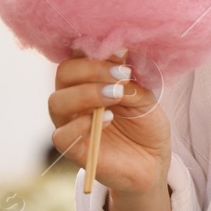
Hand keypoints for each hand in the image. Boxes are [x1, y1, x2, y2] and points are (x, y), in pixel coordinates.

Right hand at [48, 53, 170, 197]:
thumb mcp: (145, 95)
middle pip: (64, 73)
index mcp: (88, 80)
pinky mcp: (73, 150)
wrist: (153, 161)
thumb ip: (130, 77)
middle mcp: (73, 99)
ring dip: (87, 94)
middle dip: (93, 69)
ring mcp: (70, 124)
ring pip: (57, 101)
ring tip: (117, 95)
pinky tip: (108, 119)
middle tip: (122, 75)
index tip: (122, 51)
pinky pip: (60, 135)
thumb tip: (119, 51)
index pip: (77, 55)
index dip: (94, 49)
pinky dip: (82, 125)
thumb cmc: (146, 124)